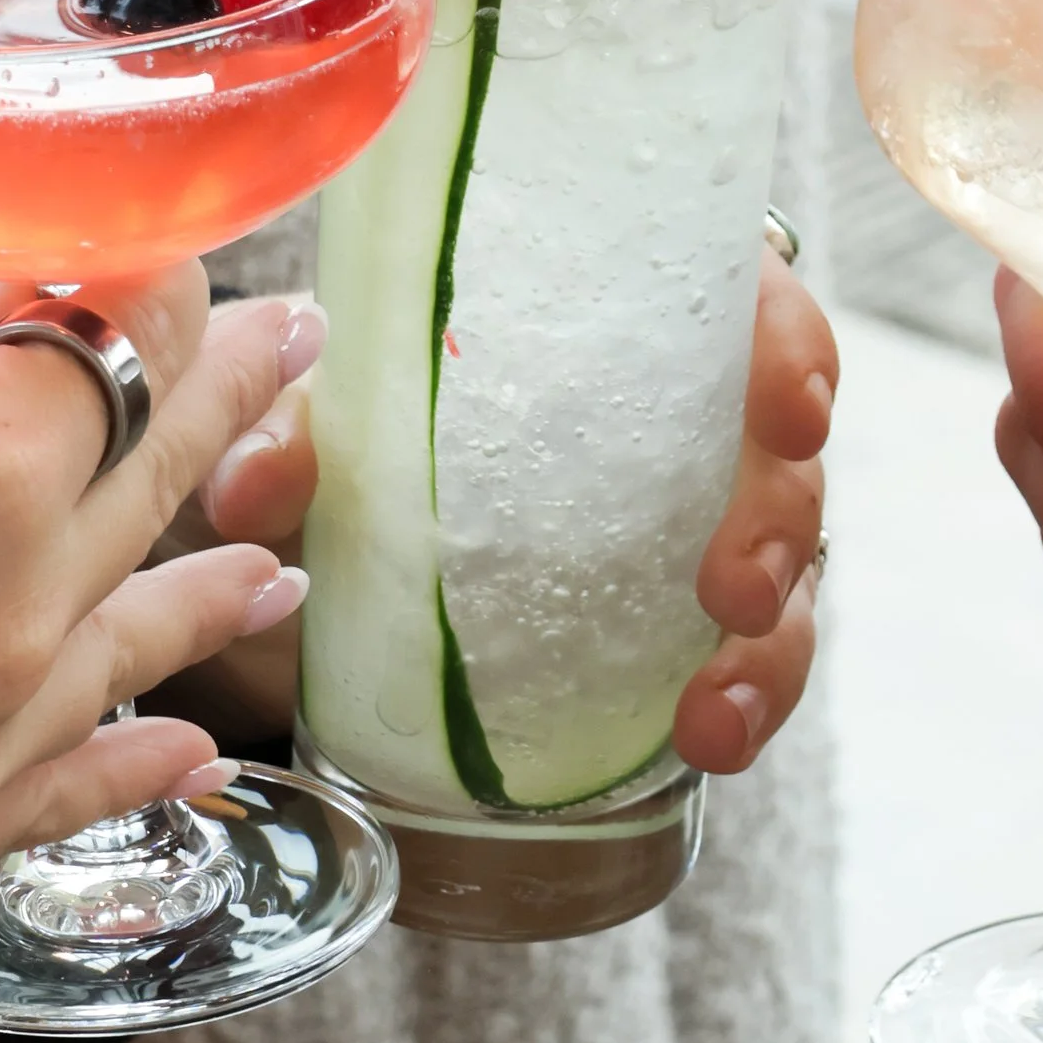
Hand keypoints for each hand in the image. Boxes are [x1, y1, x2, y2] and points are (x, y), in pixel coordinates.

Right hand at [0, 270, 311, 935]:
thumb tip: (28, 292)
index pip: (108, 352)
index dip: (144, 283)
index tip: (170, 244)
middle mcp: (5, 622)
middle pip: (146, 476)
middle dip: (222, 391)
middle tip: (289, 338)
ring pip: (136, 637)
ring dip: (214, 573)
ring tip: (284, 527)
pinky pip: (66, 794)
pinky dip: (138, 766)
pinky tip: (197, 746)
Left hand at [185, 250, 838, 776]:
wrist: (372, 501)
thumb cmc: (392, 409)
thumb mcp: (342, 409)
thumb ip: (300, 429)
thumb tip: (251, 487)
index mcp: (644, 320)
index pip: (752, 305)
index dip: (788, 350)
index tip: (786, 412)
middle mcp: (698, 414)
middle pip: (787, 453)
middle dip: (778, 522)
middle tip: (732, 589)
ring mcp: (710, 517)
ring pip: (790, 569)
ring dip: (771, 642)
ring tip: (716, 709)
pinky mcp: (693, 615)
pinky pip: (751, 655)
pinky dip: (742, 700)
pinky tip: (708, 737)